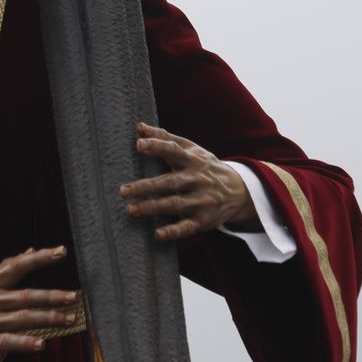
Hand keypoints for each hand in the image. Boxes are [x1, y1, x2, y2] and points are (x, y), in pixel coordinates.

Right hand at [0, 246, 79, 361]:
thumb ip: (5, 269)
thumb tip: (29, 250)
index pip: (16, 266)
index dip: (38, 258)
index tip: (60, 251)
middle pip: (25, 296)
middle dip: (51, 296)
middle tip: (73, 296)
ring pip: (22, 319)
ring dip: (47, 319)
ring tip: (68, 319)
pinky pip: (8, 342)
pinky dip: (25, 343)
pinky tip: (42, 344)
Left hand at [119, 122, 256, 241]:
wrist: (239, 191)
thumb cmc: (204, 166)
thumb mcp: (190, 149)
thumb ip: (165, 138)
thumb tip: (138, 127)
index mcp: (192, 160)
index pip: (173, 151)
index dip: (156, 146)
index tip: (138, 144)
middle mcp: (198, 179)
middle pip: (170, 182)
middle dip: (146, 186)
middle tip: (123, 190)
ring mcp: (202, 201)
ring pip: (176, 204)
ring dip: (152, 208)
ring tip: (131, 209)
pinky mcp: (203, 220)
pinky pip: (187, 227)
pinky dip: (173, 232)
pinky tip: (157, 234)